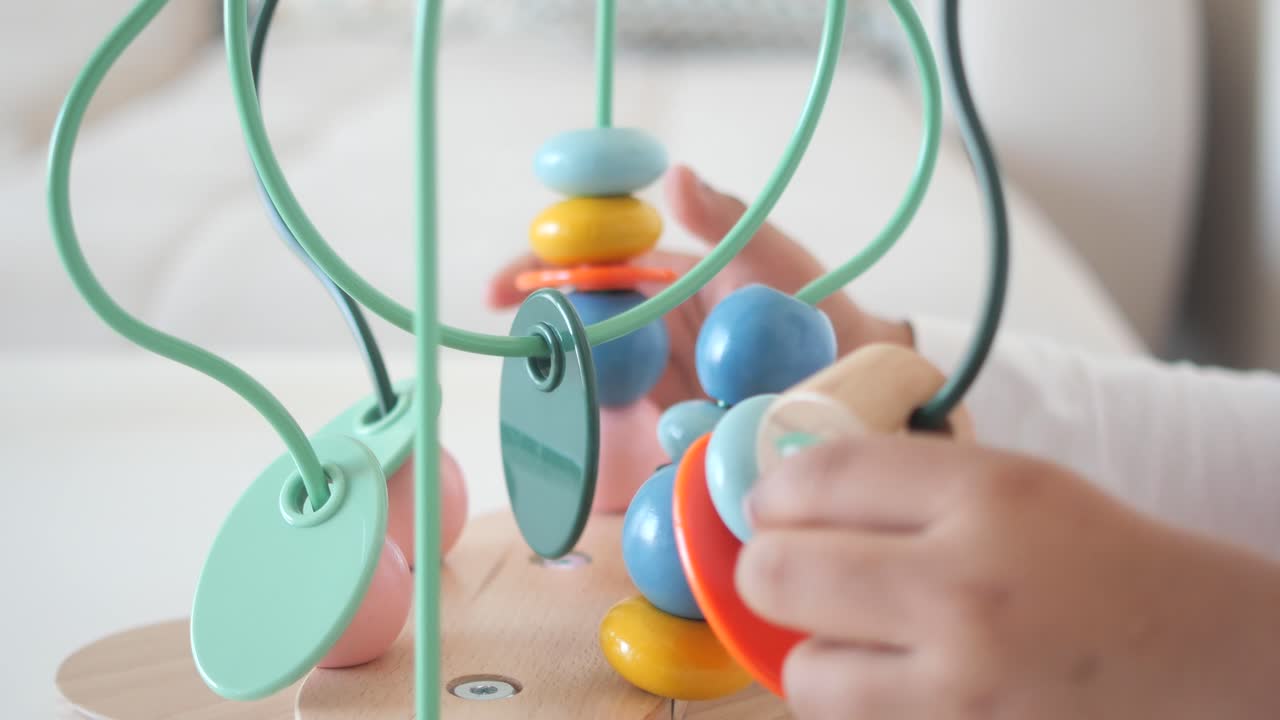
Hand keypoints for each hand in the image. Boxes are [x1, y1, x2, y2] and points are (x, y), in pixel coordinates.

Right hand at [487, 164, 909, 408]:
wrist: (854, 369)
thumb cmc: (813, 298)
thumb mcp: (772, 252)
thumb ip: (726, 218)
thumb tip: (676, 174)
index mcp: (659, 274)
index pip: (584, 263)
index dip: (536, 270)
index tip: (500, 288)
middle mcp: (646, 323)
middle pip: (573, 324)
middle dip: (535, 335)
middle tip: (516, 351)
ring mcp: (653, 375)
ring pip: (587, 374)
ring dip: (558, 386)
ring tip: (542, 398)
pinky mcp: (667, 420)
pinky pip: (620, 422)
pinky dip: (592, 429)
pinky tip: (576, 439)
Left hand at [738, 435, 1279, 718]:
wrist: (1197, 654)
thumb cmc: (1093, 557)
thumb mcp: (1011, 483)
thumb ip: (902, 482)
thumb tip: (782, 494)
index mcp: (985, 494)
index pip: (818, 479)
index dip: (770, 492)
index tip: (765, 504)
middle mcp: (967, 587)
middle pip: (781, 573)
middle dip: (765, 570)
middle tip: (782, 568)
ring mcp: (965, 684)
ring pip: (804, 672)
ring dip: (812, 651)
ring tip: (852, 636)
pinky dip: (856, 703)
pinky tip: (893, 677)